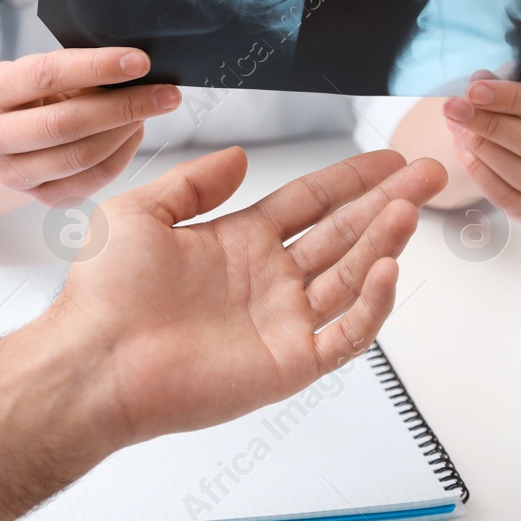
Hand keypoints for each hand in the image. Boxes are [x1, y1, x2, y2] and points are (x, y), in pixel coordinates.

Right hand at [0, 47, 181, 204]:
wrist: (7, 139)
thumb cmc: (34, 95)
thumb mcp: (43, 73)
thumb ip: (77, 69)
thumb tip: (134, 68)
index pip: (45, 75)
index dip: (97, 67)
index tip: (140, 62)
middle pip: (65, 124)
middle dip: (123, 106)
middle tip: (165, 93)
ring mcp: (12, 174)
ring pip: (81, 156)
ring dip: (127, 130)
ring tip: (152, 110)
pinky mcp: (40, 197)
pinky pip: (93, 179)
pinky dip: (123, 154)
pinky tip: (135, 133)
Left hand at [50, 146, 446, 445]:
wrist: (93, 360)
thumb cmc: (103, 294)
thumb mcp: (141, 212)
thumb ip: (194, 182)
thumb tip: (239, 156)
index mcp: (239, 242)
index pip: (312, 203)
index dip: (351, 179)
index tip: (388, 158)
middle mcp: (268, 280)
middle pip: (344, 233)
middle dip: (388, 201)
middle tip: (427, 175)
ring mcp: (282, 322)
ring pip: (351, 276)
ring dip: (384, 242)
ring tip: (409, 209)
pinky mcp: (288, 364)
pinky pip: (346, 334)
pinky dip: (371, 304)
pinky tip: (387, 269)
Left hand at [441, 72, 520, 224]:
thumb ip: (513, 81)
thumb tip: (479, 84)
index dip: (515, 99)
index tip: (476, 90)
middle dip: (496, 127)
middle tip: (458, 110)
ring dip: (486, 152)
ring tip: (458, 128)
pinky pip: (516, 204)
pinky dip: (484, 178)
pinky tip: (464, 152)